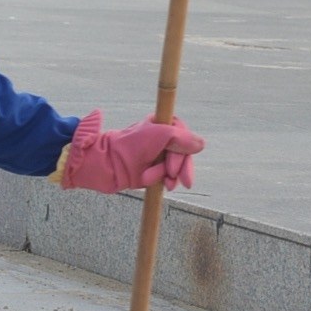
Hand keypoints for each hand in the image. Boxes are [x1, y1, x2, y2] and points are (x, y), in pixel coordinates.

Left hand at [57, 110, 206, 193]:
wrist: (109, 164)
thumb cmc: (131, 145)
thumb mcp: (160, 134)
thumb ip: (182, 138)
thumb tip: (201, 144)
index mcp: (164, 125)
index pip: (185, 138)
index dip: (183, 152)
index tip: (176, 165)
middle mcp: (163, 140)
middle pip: (183, 155)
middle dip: (180, 168)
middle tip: (181, 181)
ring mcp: (159, 156)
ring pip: (176, 168)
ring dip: (168, 176)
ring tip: (154, 179)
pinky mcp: (154, 170)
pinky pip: (168, 178)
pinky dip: (166, 182)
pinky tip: (163, 185)